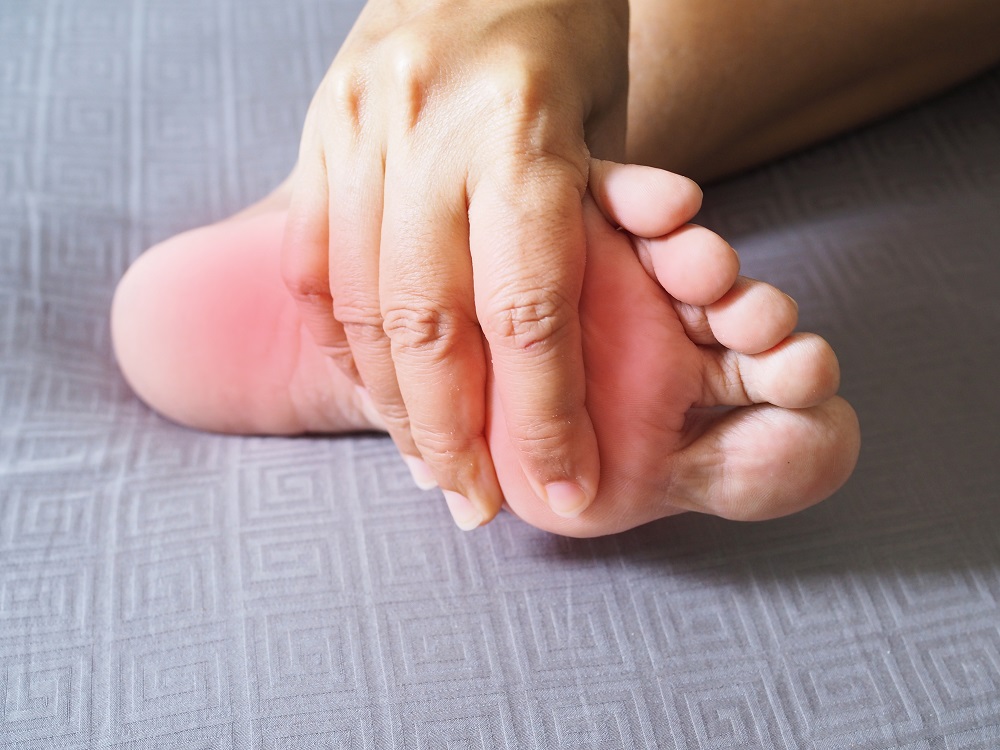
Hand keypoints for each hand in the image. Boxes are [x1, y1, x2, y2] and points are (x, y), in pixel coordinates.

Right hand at [280, 0, 629, 524]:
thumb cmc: (572, 38)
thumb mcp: (606, 129)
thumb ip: (581, 240)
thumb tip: (561, 372)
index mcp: (523, 132)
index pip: (527, 313)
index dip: (543, 420)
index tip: (564, 493)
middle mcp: (427, 132)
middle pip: (427, 324)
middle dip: (452, 434)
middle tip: (472, 506)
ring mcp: (358, 127)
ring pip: (359, 301)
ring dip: (390, 402)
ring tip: (424, 463)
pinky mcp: (319, 128)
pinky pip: (310, 257)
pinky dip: (339, 336)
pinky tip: (370, 387)